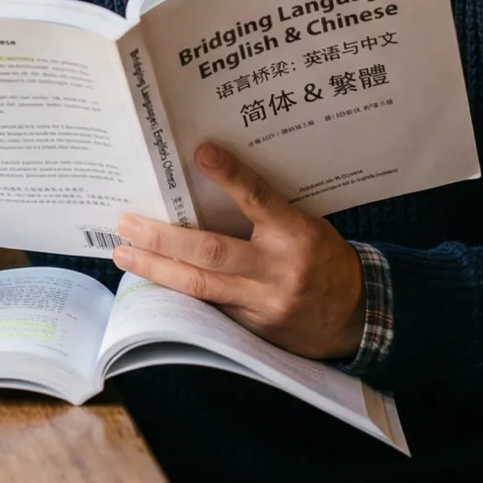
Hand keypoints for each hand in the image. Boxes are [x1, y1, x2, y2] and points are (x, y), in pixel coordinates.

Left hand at [113, 143, 364, 359]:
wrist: (358, 316)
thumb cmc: (324, 259)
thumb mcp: (306, 226)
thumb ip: (266, 214)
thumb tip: (209, 187)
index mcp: (296, 234)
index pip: (259, 198)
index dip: (230, 175)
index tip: (201, 152)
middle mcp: (279, 269)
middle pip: (211, 252)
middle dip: (163, 239)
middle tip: (127, 224)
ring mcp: (265, 303)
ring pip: (201, 286)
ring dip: (156, 269)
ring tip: (124, 255)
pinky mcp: (255, 329)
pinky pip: (209, 309)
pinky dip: (177, 295)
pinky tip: (150, 283)